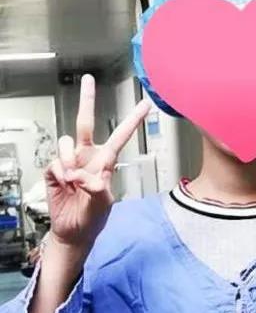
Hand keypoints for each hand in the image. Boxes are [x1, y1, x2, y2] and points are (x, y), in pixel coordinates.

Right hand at [45, 74, 150, 250]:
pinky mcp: (54, 170)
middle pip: (85, 123)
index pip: (121, 136)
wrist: (73, 231)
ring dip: (68, 159)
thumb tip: (85, 176)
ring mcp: (70, 162)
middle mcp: (87, 156)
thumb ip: (98, 189)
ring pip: (66, 142)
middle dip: (87, 100)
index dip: (132, 120)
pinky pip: (54, 161)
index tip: (145, 103)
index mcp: (106, 161)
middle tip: (88, 80)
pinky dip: (59, 171)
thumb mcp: (103, 204)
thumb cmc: (93, 217)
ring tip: (73, 178)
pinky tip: (64, 182)